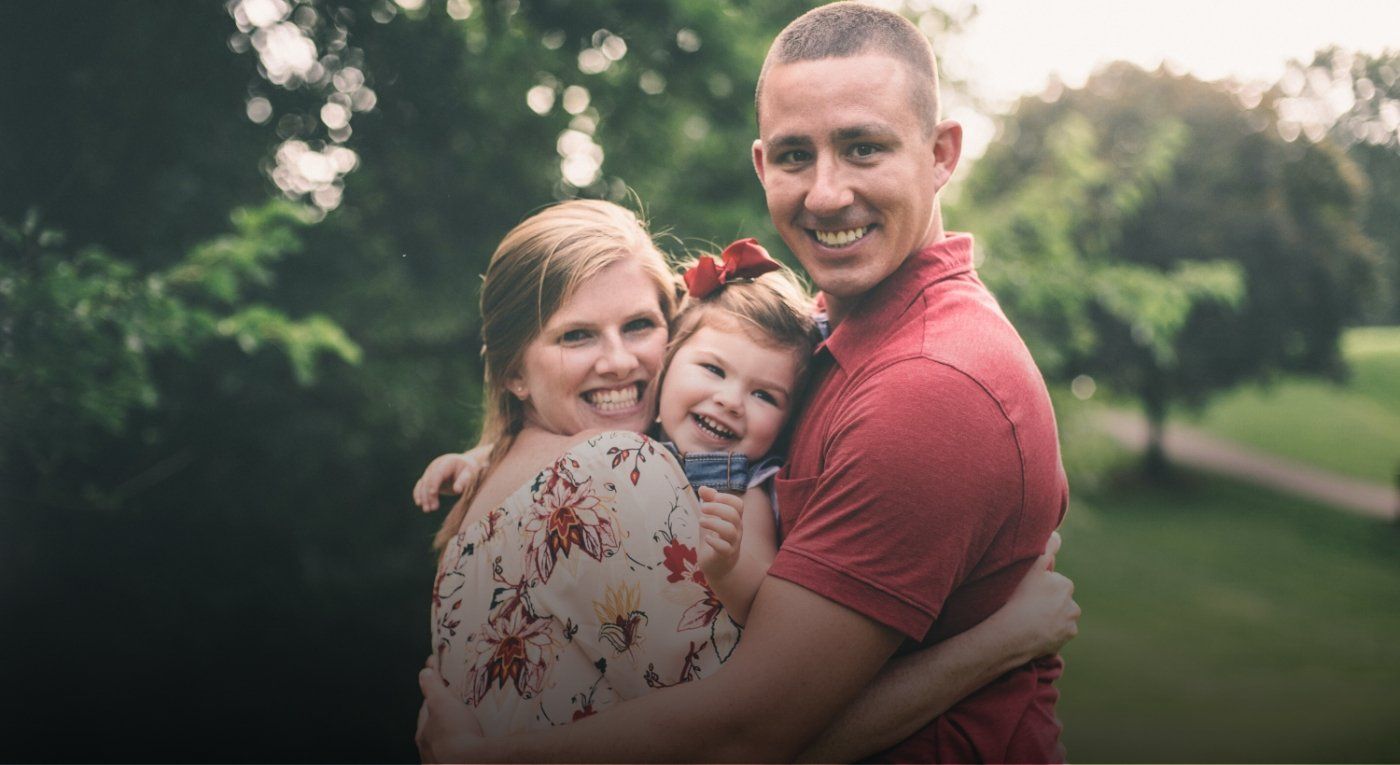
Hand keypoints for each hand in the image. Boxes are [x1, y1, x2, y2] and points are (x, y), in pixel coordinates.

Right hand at [412, 445, 491, 511]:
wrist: (465, 465)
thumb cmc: (470, 470)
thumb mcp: (470, 474)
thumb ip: (464, 481)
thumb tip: (457, 490)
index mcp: (447, 462)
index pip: (438, 472)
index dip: (434, 482)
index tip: (433, 493)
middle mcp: (436, 465)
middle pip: (429, 480)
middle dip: (429, 494)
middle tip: (432, 509)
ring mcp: (431, 471)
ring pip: (423, 484)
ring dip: (423, 497)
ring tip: (427, 510)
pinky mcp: (429, 478)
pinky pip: (420, 485)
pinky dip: (418, 494)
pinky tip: (419, 503)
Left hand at [416, 655, 484, 762]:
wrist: (470, 763)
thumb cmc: (455, 733)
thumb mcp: (442, 702)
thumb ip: (432, 686)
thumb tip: (425, 671)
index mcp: (423, 734)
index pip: (425, 713)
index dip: (433, 700)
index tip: (442, 692)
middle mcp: (428, 751)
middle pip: (434, 731)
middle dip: (443, 722)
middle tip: (458, 712)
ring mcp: (440, 763)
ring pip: (445, 746)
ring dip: (454, 739)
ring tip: (469, 731)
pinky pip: (458, 758)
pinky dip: (464, 752)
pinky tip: (474, 747)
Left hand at [696, 485, 744, 580]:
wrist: (716, 565)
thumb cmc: (714, 538)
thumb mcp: (709, 519)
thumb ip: (708, 503)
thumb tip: (703, 487)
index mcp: (734, 519)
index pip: (738, 504)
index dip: (726, 497)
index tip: (712, 498)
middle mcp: (737, 530)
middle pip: (733, 515)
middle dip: (716, 508)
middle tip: (702, 509)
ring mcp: (733, 543)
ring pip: (729, 530)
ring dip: (713, 523)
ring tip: (700, 521)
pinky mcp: (726, 556)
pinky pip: (724, 548)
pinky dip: (714, 541)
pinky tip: (706, 538)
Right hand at [993, 531, 1079, 660]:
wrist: (1013, 634)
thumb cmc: (1019, 598)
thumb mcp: (1031, 567)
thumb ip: (1046, 548)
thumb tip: (1057, 535)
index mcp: (1065, 585)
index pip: (1053, 583)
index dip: (1038, 587)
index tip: (1025, 592)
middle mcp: (1073, 606)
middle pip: (1058, 602)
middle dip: (1047, 603)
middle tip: (1025, 606)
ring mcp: (1069, 626)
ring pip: (1059, 619)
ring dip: (1049, 619)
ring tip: (1028, 621)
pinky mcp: (1063, 641)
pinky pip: (1056, 635)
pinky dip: (1048, 634)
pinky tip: (1033, 633)